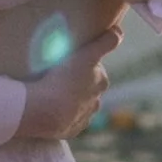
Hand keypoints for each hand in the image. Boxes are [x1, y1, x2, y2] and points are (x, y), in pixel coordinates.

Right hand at [12, 25, 121, 141]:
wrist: (43, 110)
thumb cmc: (64, 79)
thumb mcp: (86, 55)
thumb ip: (105, 42)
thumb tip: (119, 30)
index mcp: (101, 82)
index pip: (94, 70)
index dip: (81, 65)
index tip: (67, 63)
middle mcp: (96, 102)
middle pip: (87, 88)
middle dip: (76, 83)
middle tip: (57, 77)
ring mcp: (83, 118)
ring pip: (78, 105)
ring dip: (69, 100)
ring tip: (50, 93)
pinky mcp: (70, 130)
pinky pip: (67, 120)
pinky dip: (61, 115)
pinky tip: (49, 109)